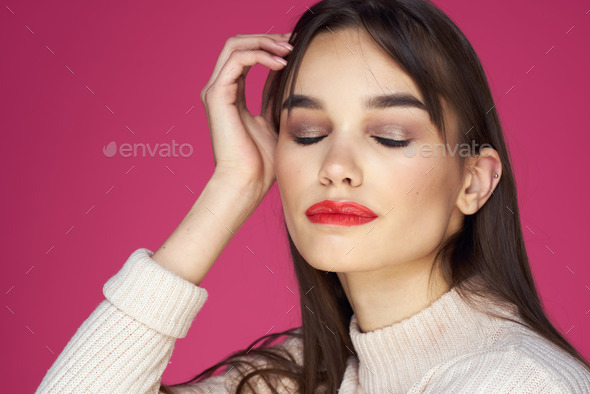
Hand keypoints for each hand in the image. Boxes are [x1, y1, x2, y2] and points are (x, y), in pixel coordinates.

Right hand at [200, 33, 291, 198]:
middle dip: (266, 39)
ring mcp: (216, 91)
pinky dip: (259, 55)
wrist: (247, 181)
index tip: (294, 48)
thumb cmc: (261, 161)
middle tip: (291, 42)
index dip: (268, 47)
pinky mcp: (217, 95)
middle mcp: (220, 89)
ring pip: (235, 45)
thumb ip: (274, 97)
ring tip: (288, 49)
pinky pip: (237, 59)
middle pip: (238, 44)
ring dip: (264, 42)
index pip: (246, 57)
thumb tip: (286, 74)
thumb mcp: (273, 120)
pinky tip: (280, 63)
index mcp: (231, 94)